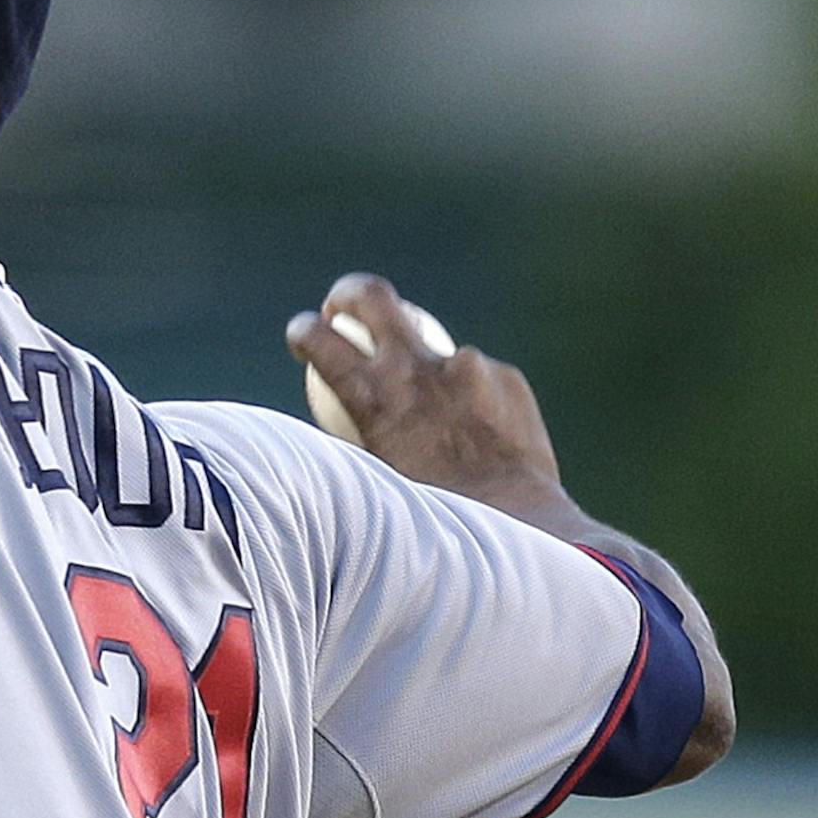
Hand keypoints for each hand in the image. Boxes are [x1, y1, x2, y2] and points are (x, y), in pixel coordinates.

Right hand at [286, 273, 566, 513]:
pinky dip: (470, 397)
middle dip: (349, 293)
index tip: (304, 336)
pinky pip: (477, 377)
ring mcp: (466, 366)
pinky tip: (477, 433)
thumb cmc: (430, 522)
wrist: (514, 523)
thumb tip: (332, 423)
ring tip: (432, 415)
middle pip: (372, 296)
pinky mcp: (505, 376)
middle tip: (343, 308)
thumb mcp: (370, 479)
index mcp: (371, 395)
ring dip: (424, 371)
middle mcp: (416, 368)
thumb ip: (355, 437)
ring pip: (432, 351)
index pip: (319, 338)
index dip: (303, 331)